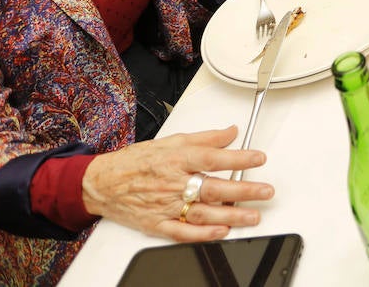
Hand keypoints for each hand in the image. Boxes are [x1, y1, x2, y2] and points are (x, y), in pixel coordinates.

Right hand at [81, 126, 273, 240]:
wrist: (102, 183)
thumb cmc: (136, 162)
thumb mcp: (172, 141)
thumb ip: (205, 138)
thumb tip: (231, 132)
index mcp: (176, 159)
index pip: (212, 157)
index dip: (238, 158)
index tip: (258, 158)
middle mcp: (172, 183)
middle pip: (213, 187)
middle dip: (243, 190)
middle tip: (265, 191)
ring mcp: (165, 206)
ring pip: (203, 212)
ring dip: (231, 216)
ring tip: (253, 216)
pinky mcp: (157, 224)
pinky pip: (183, 233)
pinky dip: (203, 235)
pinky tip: (221, 232)